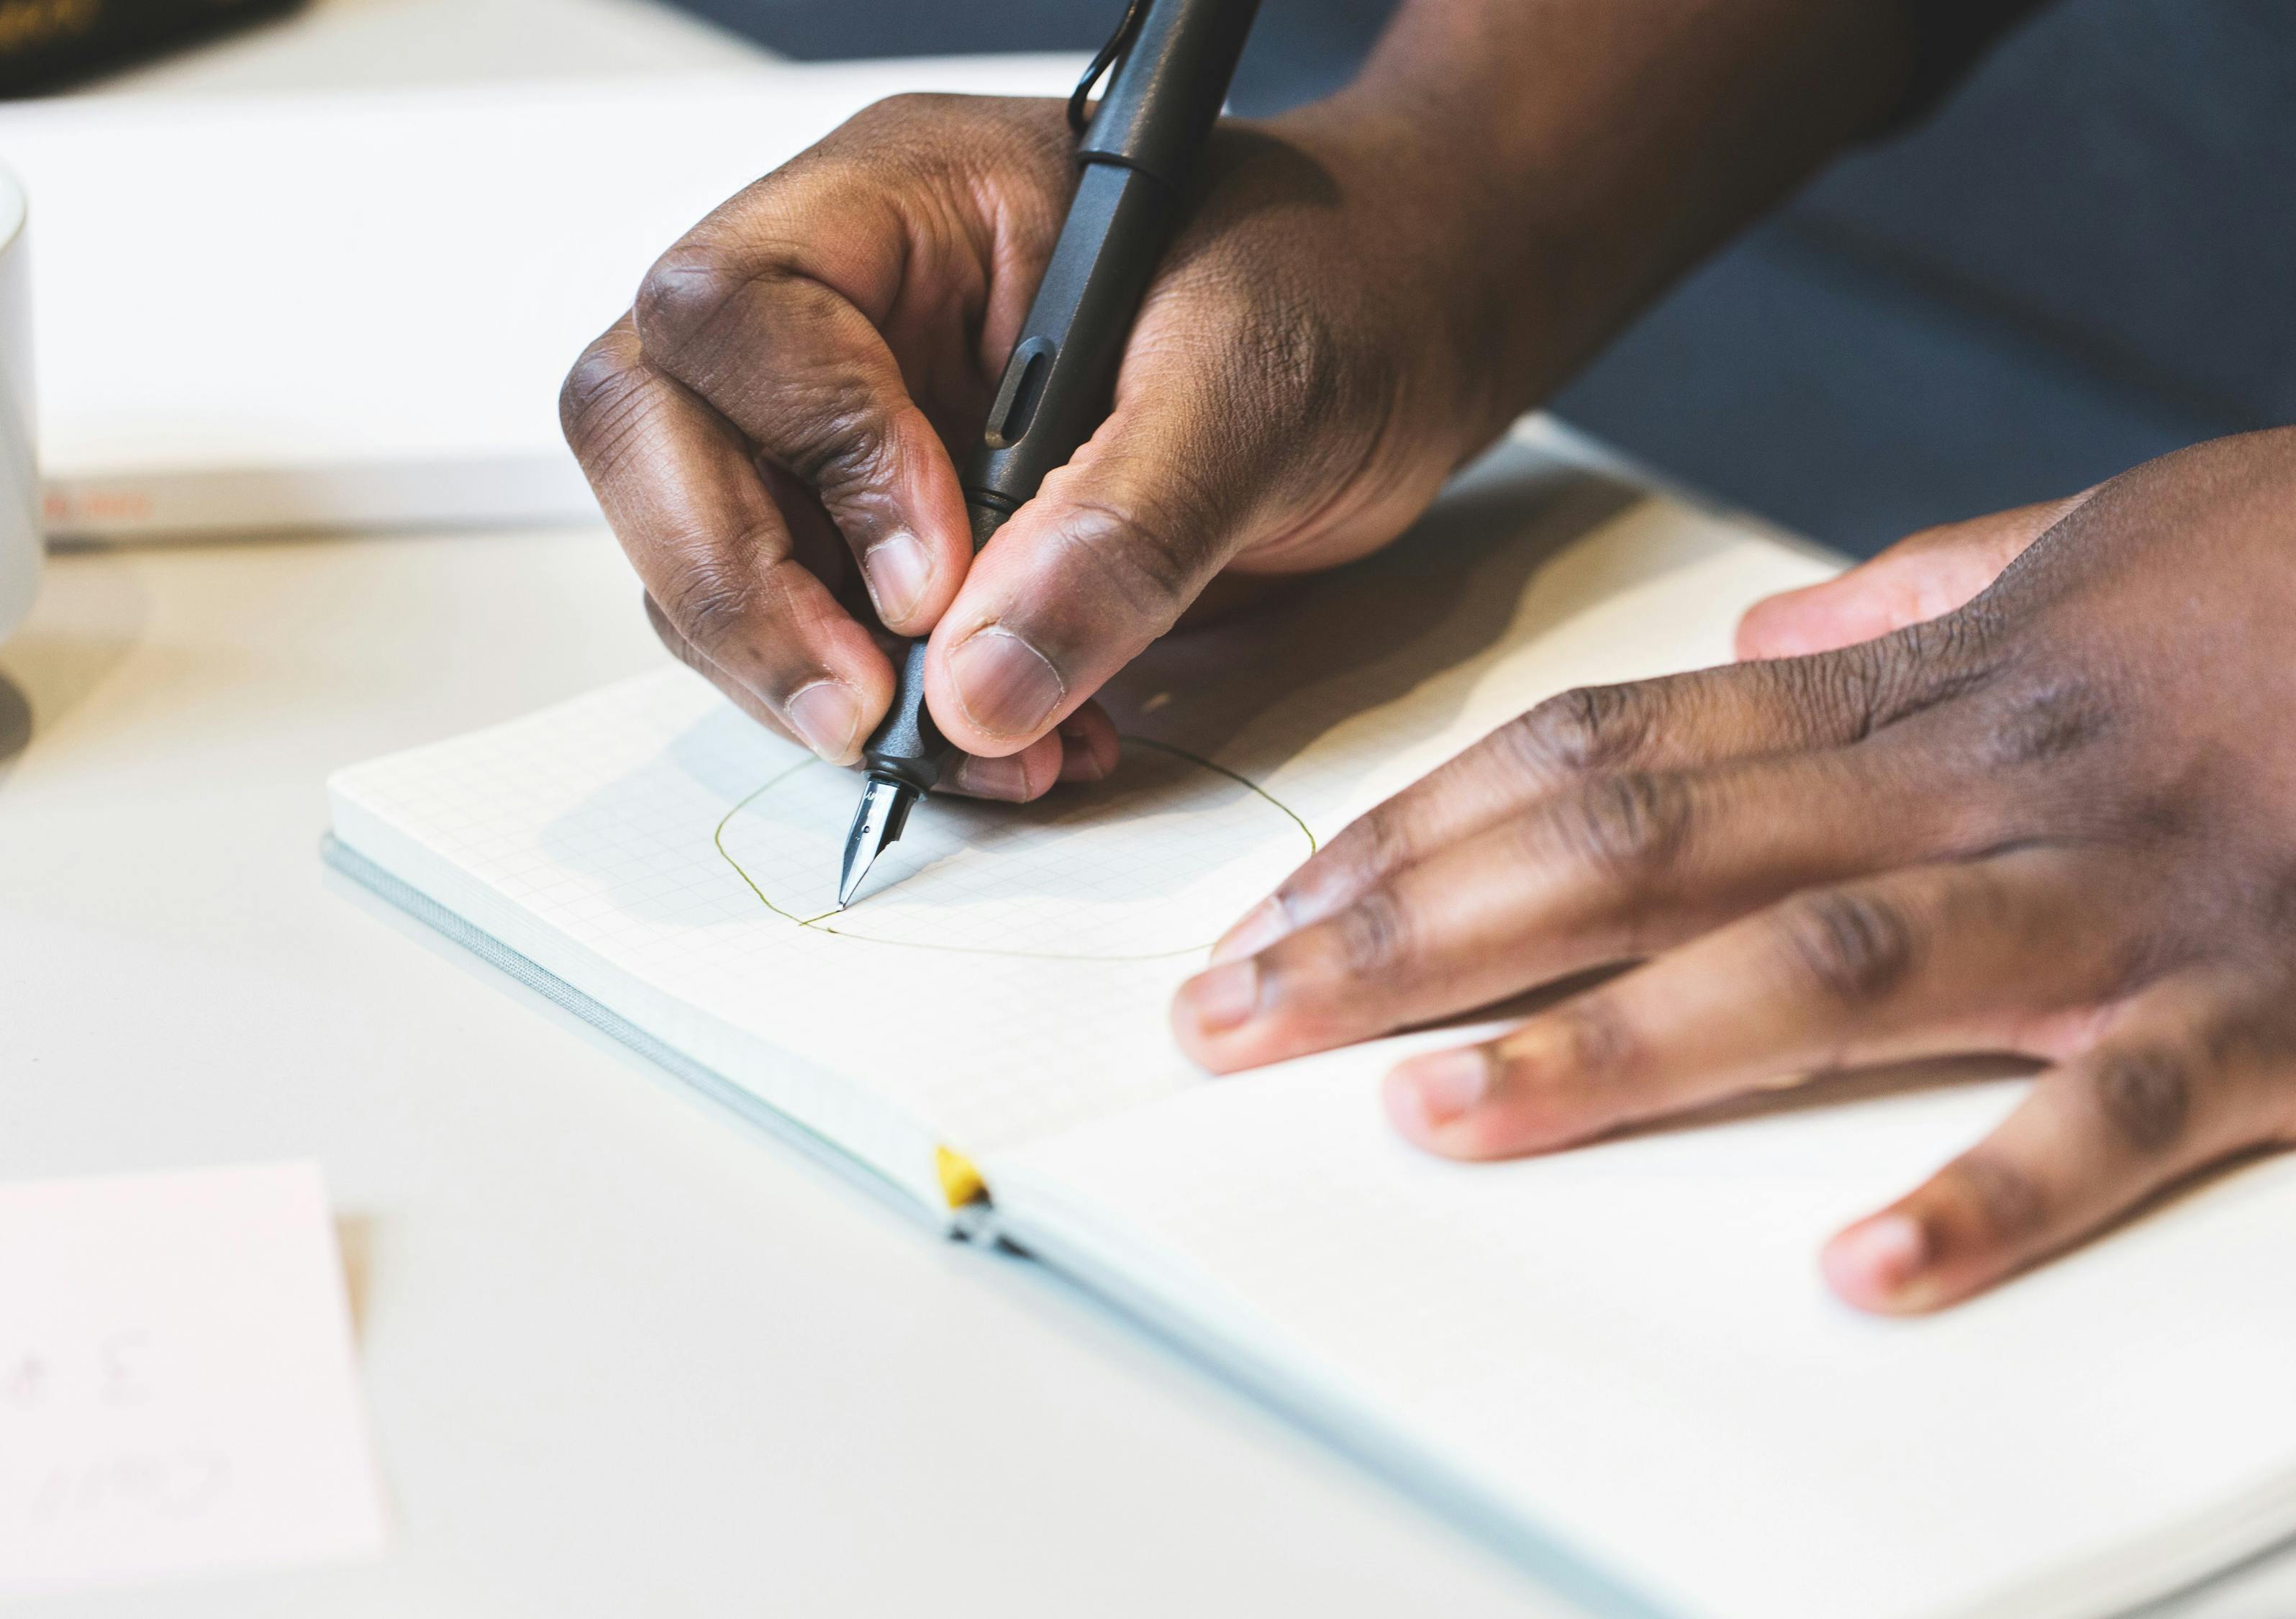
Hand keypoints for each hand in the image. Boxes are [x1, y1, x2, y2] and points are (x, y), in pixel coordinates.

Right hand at [561, 92, 1497, 798]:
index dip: (809, 455)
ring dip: (818, 686)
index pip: (732, 311)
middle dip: (741, 596)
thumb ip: (1124, 526)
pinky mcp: (891, 533)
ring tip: (994, 755)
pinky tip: (1019, 746)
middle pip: (652, 433)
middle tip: (868, 716)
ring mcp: (851, 425)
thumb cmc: (1342, 285)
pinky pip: (817, 636)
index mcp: (901, 201)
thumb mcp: (1260, 381)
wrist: (1405, 330)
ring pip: (711, 559)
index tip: (937, 580)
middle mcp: (841, 307)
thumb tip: (978, 689)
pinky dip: (895, 718)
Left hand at [1173, 429, 2295, 1314]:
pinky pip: (2111, 1114)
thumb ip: (1912, 600)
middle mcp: (1979, 784)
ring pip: (1816, 969)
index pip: (1603, 756)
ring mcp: (2117, 899)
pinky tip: (1857, 1270)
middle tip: (1246, 1016)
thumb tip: (1767, 639)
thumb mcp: (2090, 543)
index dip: (1421, 832)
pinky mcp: (2269, 1012)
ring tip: (1436, 1109)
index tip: (1281, 907)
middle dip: (1419, 934)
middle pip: (1638, 852)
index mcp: (1921, 689)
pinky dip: (1990, 1190)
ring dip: (1611, 1045)